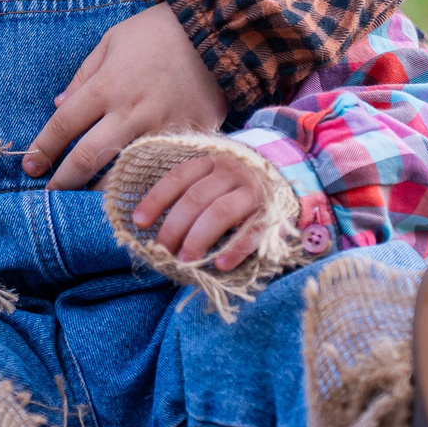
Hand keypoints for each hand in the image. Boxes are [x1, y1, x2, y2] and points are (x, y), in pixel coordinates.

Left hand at [25, 4, 228, 188]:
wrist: (217, 31)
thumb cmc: (158, 31)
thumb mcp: (112, 41)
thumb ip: (84, 76)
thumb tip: (59, 106)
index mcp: (107, 85)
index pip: (65, 125)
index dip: (43, 148)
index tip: (30, 166)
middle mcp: (130, 111)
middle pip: (87, 157)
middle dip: (64, 180)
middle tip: (51, 194)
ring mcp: (161, 129)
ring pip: (122, 173)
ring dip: (98, 191)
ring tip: (84, 201)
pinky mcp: (189, 139)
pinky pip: (159, 170)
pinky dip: (141, 184)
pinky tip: (129, 194)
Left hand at [131, 154, 267, 270]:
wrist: (288, 171)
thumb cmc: (237, 181)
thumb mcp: (212, 175)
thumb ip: (188, 190)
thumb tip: (150, 222)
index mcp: (210, 162)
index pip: (178, 178)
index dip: (156, 200)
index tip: (139, 223)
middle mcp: (230, 172)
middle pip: (196, 199)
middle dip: (175, 227)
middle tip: (162, 251)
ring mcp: (252, 190)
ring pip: (220, 212)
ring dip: (199, 239)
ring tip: (185, 262)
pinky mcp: (272, 211)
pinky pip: (252, 231)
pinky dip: (235, 249)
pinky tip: (220, 265)